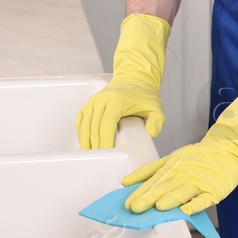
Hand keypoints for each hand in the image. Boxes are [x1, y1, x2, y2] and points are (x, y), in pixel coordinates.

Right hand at [77, 14, 169, 149]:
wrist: (134, 78)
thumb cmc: (144, 95)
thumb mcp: (156, 108)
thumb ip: (157, 122)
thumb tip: (150, 134)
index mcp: (117, 100)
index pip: (107, 123)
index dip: (105, 140)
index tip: (108, 152)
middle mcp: (103, 99)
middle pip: (94, 127)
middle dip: (96, 145)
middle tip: (100, 159)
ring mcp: (94, 101)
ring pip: (85, 124)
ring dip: (86, 141)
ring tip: (90, 155)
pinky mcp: (89, 103)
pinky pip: (80, 120)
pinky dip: (81, 133)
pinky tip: (85, 143)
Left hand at [122, 73, 237, 214]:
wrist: (227, 149)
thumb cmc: (198, 157)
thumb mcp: (169, 159)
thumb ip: (148, 171)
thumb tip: (126, 182)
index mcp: (172, 168)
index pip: (153, 182)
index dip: (140, 193)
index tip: (127, 204)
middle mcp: (183, 175)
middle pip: (165, 187)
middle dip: (149, 198)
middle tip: (136, 208)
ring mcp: (199, 183)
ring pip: (183, 192)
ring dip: (171, 199)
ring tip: (159, 207)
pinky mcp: (214, 190)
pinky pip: (203, 199)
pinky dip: (195, 205)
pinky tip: (186, 210)